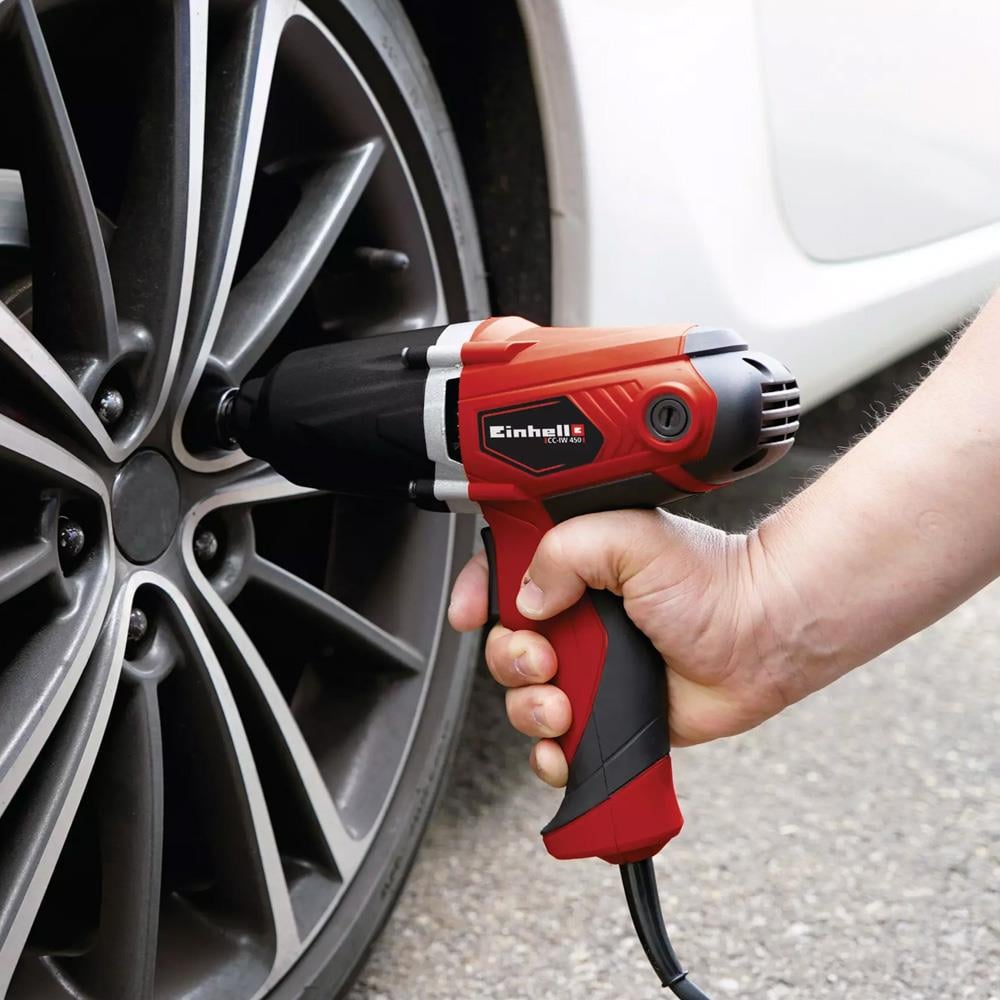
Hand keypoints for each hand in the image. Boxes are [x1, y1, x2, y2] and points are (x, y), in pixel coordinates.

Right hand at [448, 509, 796, 786]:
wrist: (762, 638)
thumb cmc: (713, 581)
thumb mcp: (631, 539)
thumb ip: (565, 552)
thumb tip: (526, 600)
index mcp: (576, 567)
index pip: (502, 574)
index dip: (476, 593)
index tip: (467, 612)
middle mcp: (578, 617)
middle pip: (504, 644)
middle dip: (509, 659)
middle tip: (544, 660)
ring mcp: (592, 667)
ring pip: (523, 697)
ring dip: (529, 708)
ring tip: (562, 705)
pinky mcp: (609, 713)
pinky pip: (558, 743)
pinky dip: (551, 753)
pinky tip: (564, 747)